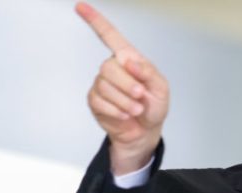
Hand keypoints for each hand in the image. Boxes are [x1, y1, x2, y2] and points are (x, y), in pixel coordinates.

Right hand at [76, 2, 169, 174]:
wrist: (145, 131)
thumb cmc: (153, 106)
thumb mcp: (161, 88)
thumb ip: (149, 72)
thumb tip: (131, 61)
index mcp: (129, 59)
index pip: (110, 36)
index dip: (95, 21)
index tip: (81, 6)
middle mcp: (113, 68)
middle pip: (109, 66)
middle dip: (127, 84)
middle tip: (140, 95)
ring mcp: (102, 84)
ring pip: (104, 85)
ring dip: (125, 101)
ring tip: (136, 109)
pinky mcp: (95, 101)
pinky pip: (100, 101)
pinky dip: (116, 110)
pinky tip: (125, 114)